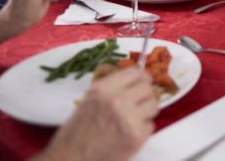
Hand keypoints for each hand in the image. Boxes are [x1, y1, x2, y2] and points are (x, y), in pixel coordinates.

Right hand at [42, 68, 157, 160]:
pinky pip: (150, 125)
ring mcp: (129, 118)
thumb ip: (112, 88)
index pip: (135, 73)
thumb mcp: (90, 99)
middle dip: (145, 95)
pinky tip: (129, 134)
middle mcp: (118, 100)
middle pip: (147, 87)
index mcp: (104, 89)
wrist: (71, 159)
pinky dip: (143, 129)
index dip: (140, 78)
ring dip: (146, 111)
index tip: (141, 83)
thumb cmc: (77, 131)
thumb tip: (135, 80)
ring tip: (133, 119)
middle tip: (138, 103)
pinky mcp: (137, 136)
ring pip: (153, 105)